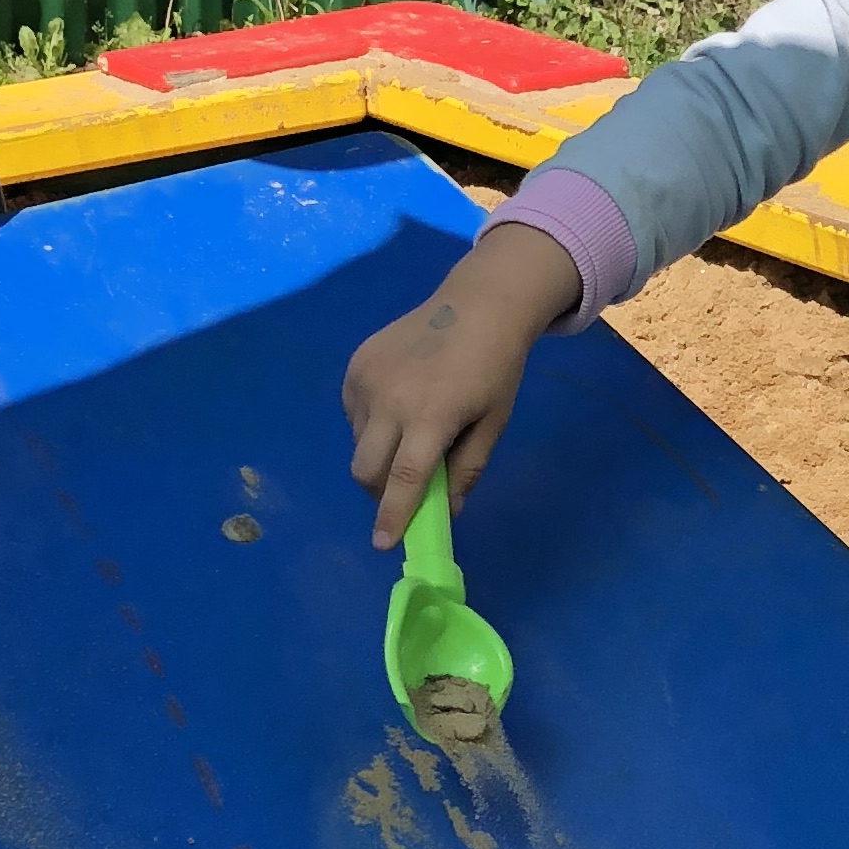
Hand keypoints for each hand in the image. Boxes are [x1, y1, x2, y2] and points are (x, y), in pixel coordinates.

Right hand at [343, 220, 579, 547]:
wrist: (477, 304)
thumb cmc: (495, 368)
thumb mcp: (492, 423)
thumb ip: (467, 470)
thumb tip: (447, 513)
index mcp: (431, 416)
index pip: (404, 479)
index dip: (392, 515)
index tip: (382, 543)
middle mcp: (390, 399)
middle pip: (366, 469)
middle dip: (379, 492)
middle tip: (402, 493)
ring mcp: (367, 380)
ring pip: (358, 443)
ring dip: (378, 456)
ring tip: (411, 435)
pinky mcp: (355, 366)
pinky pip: (353, 415)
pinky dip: (371, 426)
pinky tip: (399, 408)